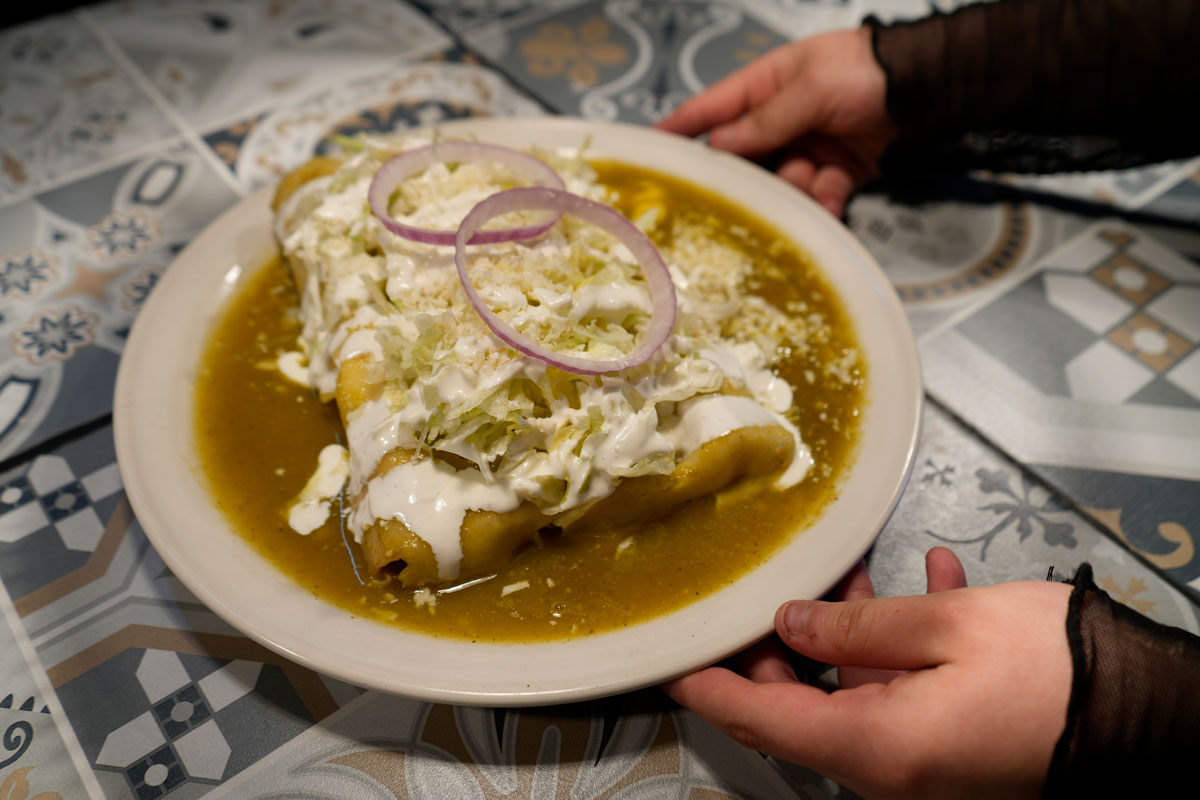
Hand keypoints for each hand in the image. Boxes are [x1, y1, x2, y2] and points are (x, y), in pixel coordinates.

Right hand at [654, 26, 896, 217]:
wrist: (935, 87)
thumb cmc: (873, 69)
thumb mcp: (812, 88)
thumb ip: (766, 120)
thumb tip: (721, 143)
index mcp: (769, 84)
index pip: (712, 108)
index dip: (680, 128)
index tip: (649, 148)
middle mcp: (785, 117)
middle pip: (745, 156)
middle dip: (745, 177)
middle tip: (736, 195)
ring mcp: (810, 145)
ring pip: (781, 182)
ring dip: (792, 189)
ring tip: (810, 180)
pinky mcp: (838, 171)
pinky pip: (818, 195)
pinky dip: (823, 203)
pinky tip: (828, 202)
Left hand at [663, 548, 1072, 799]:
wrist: (1149, 716)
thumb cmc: (1056, 676)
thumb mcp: (946, 628)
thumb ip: (858, 623)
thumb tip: (796, 621)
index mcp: (871, 743)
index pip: (755, 719)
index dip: (705, 685)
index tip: (669, 657)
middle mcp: (887, 759)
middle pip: (796, 701)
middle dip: (772, 642)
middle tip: (758, 588)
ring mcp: (920, 750)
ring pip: (853, 683)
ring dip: (843, 626)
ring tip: (838, 567)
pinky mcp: (951, 733)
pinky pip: (907, 682)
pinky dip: (902, 635)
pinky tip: (922, 578)